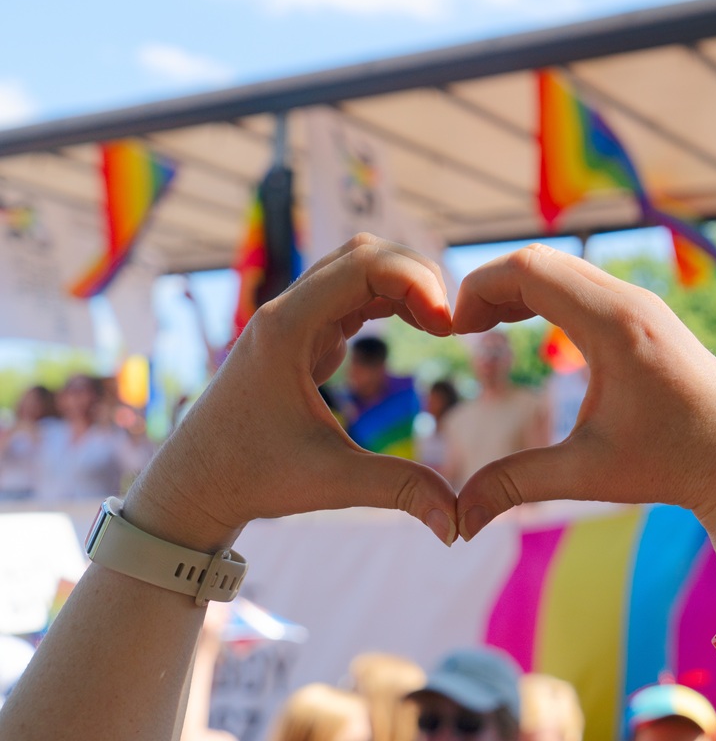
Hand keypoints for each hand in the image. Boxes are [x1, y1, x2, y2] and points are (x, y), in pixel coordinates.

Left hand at [122, 235, 459, 549]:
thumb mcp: (331, 482)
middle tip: (450, 324)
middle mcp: (287, 310)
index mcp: (287, 328)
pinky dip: (390, 300)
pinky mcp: (301, 334)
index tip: (448, 327)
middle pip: (363, 254)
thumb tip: (458, 524)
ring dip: (404, 285)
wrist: (195, 483)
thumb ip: (399, 491)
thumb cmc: (251, 478)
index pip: (363, 265)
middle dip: (416, 276)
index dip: (416, 282)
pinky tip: (417, 327)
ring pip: (358, 267)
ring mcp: (293, 318)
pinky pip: (352, 294)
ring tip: (439, 325)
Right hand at [452, 244, 715, 539]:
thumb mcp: (588, 474)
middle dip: (491, 286)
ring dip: (518, 288)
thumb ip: (516, 485)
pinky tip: (525, 325)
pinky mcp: (645, 312)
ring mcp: (640, 302)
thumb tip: (456, 522)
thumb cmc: (672, 463)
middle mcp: (630, 301)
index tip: (455, 331)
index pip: (530, 270)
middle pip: (541, 260)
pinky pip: (582, 282)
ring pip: (563, 267)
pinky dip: (545, 293)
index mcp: (615, 326)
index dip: (480, 289)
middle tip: (462, 329)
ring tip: (484, 327)